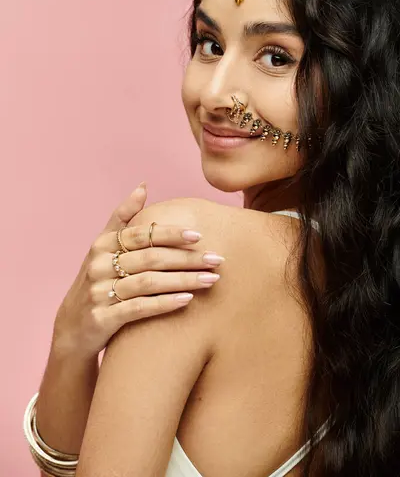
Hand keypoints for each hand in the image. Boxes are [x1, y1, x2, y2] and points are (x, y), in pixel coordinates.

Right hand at [52, 184, 221, 358]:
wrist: (72, 328)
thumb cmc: (97, 281)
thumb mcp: (102, 247)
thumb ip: (123, 217)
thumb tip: (144, 185)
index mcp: (102, 244)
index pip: (141, 234)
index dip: (170, 233)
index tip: (199, 235)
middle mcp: (99, 265)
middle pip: (150, 258)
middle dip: (187, 258)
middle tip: (217, 259)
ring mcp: (99, 292)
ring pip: (149, 282)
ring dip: (184, 280)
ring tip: (212, 279)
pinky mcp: (102, 318)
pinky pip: (139, 308)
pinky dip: (165, 303)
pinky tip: (188, 300)